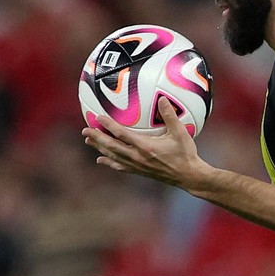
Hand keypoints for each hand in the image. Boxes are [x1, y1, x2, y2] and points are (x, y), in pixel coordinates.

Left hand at [82, 96, 203, 187]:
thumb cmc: (186, 154)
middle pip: (112, 146)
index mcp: (145, 146)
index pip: (122, 134)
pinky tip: (101, 160)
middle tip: (85, 130)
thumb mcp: (180, 133)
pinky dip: (109, 162)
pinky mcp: (140, 171)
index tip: (98, 117)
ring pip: (113, 156)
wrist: (189, 176)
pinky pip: (120, 166)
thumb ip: (170, 116)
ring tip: (88, 141)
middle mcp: (138, 157)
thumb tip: (162, 98)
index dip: (108, 125)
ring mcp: (137, 165)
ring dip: (100, 148)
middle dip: (97, 138)